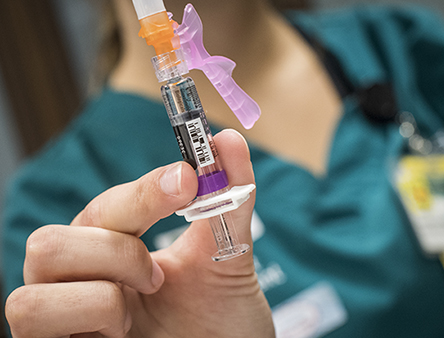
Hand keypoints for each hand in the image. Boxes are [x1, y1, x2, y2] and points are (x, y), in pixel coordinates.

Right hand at [5, 129, 274, 337]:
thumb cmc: (221, 322)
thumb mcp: (227, 259)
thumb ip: (228, 199)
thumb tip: (228, 139)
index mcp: (115, 254)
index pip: (105, 209)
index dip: (143, 191)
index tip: (186, 177)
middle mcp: (81, 282)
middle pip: (52, 237)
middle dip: (117, 244)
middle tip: (158, 273)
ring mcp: (65, 318)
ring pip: (37, 269)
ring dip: (105, 278)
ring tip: (142, 303)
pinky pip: (32, 313)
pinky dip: (90, 311)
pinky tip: (123, 330)